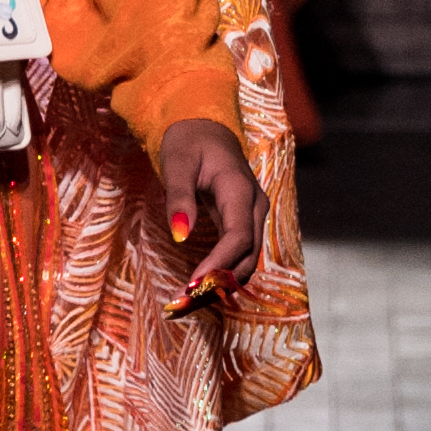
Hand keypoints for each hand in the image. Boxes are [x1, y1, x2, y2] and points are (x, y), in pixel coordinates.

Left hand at [157, 120, 265, 293]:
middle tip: (184, 303)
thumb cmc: (188, 141)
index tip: (193, 285)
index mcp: (240, 190)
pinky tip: (200, 288)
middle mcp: (254, 207)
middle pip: (246, 255)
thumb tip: (180, 235)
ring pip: (246, 260)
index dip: (219, 265)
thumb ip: (179, 197)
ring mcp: (253, 216)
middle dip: (219, 283)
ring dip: (221, 284)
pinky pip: (240, 255)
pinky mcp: (244, 223)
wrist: (204, 126)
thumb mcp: (176, 162)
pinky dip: (223, 274)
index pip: (238, 237)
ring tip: (188, 302)